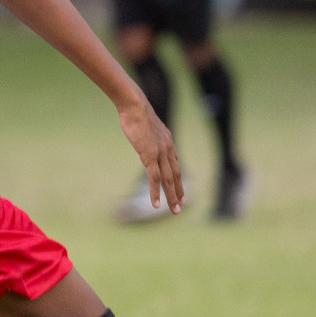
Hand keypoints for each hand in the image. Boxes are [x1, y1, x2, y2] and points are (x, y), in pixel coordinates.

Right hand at [116, 98, 183, 213]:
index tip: (180, 190)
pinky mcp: (150, 156)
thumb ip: (148, 133)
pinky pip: (154, 179)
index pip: (175, 164)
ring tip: (174, 210)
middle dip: (178, 192)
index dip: (177, 178)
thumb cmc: (135, 110)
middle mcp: (167, 149)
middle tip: (181, 206)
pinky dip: (156, 193)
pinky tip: (156, 204)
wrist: (134, 105)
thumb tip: (143, 134)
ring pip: (168, 180)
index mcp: (168, 141)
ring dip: (172, 197)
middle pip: (175, 175)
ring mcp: (160, 153)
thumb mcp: (145, 124)